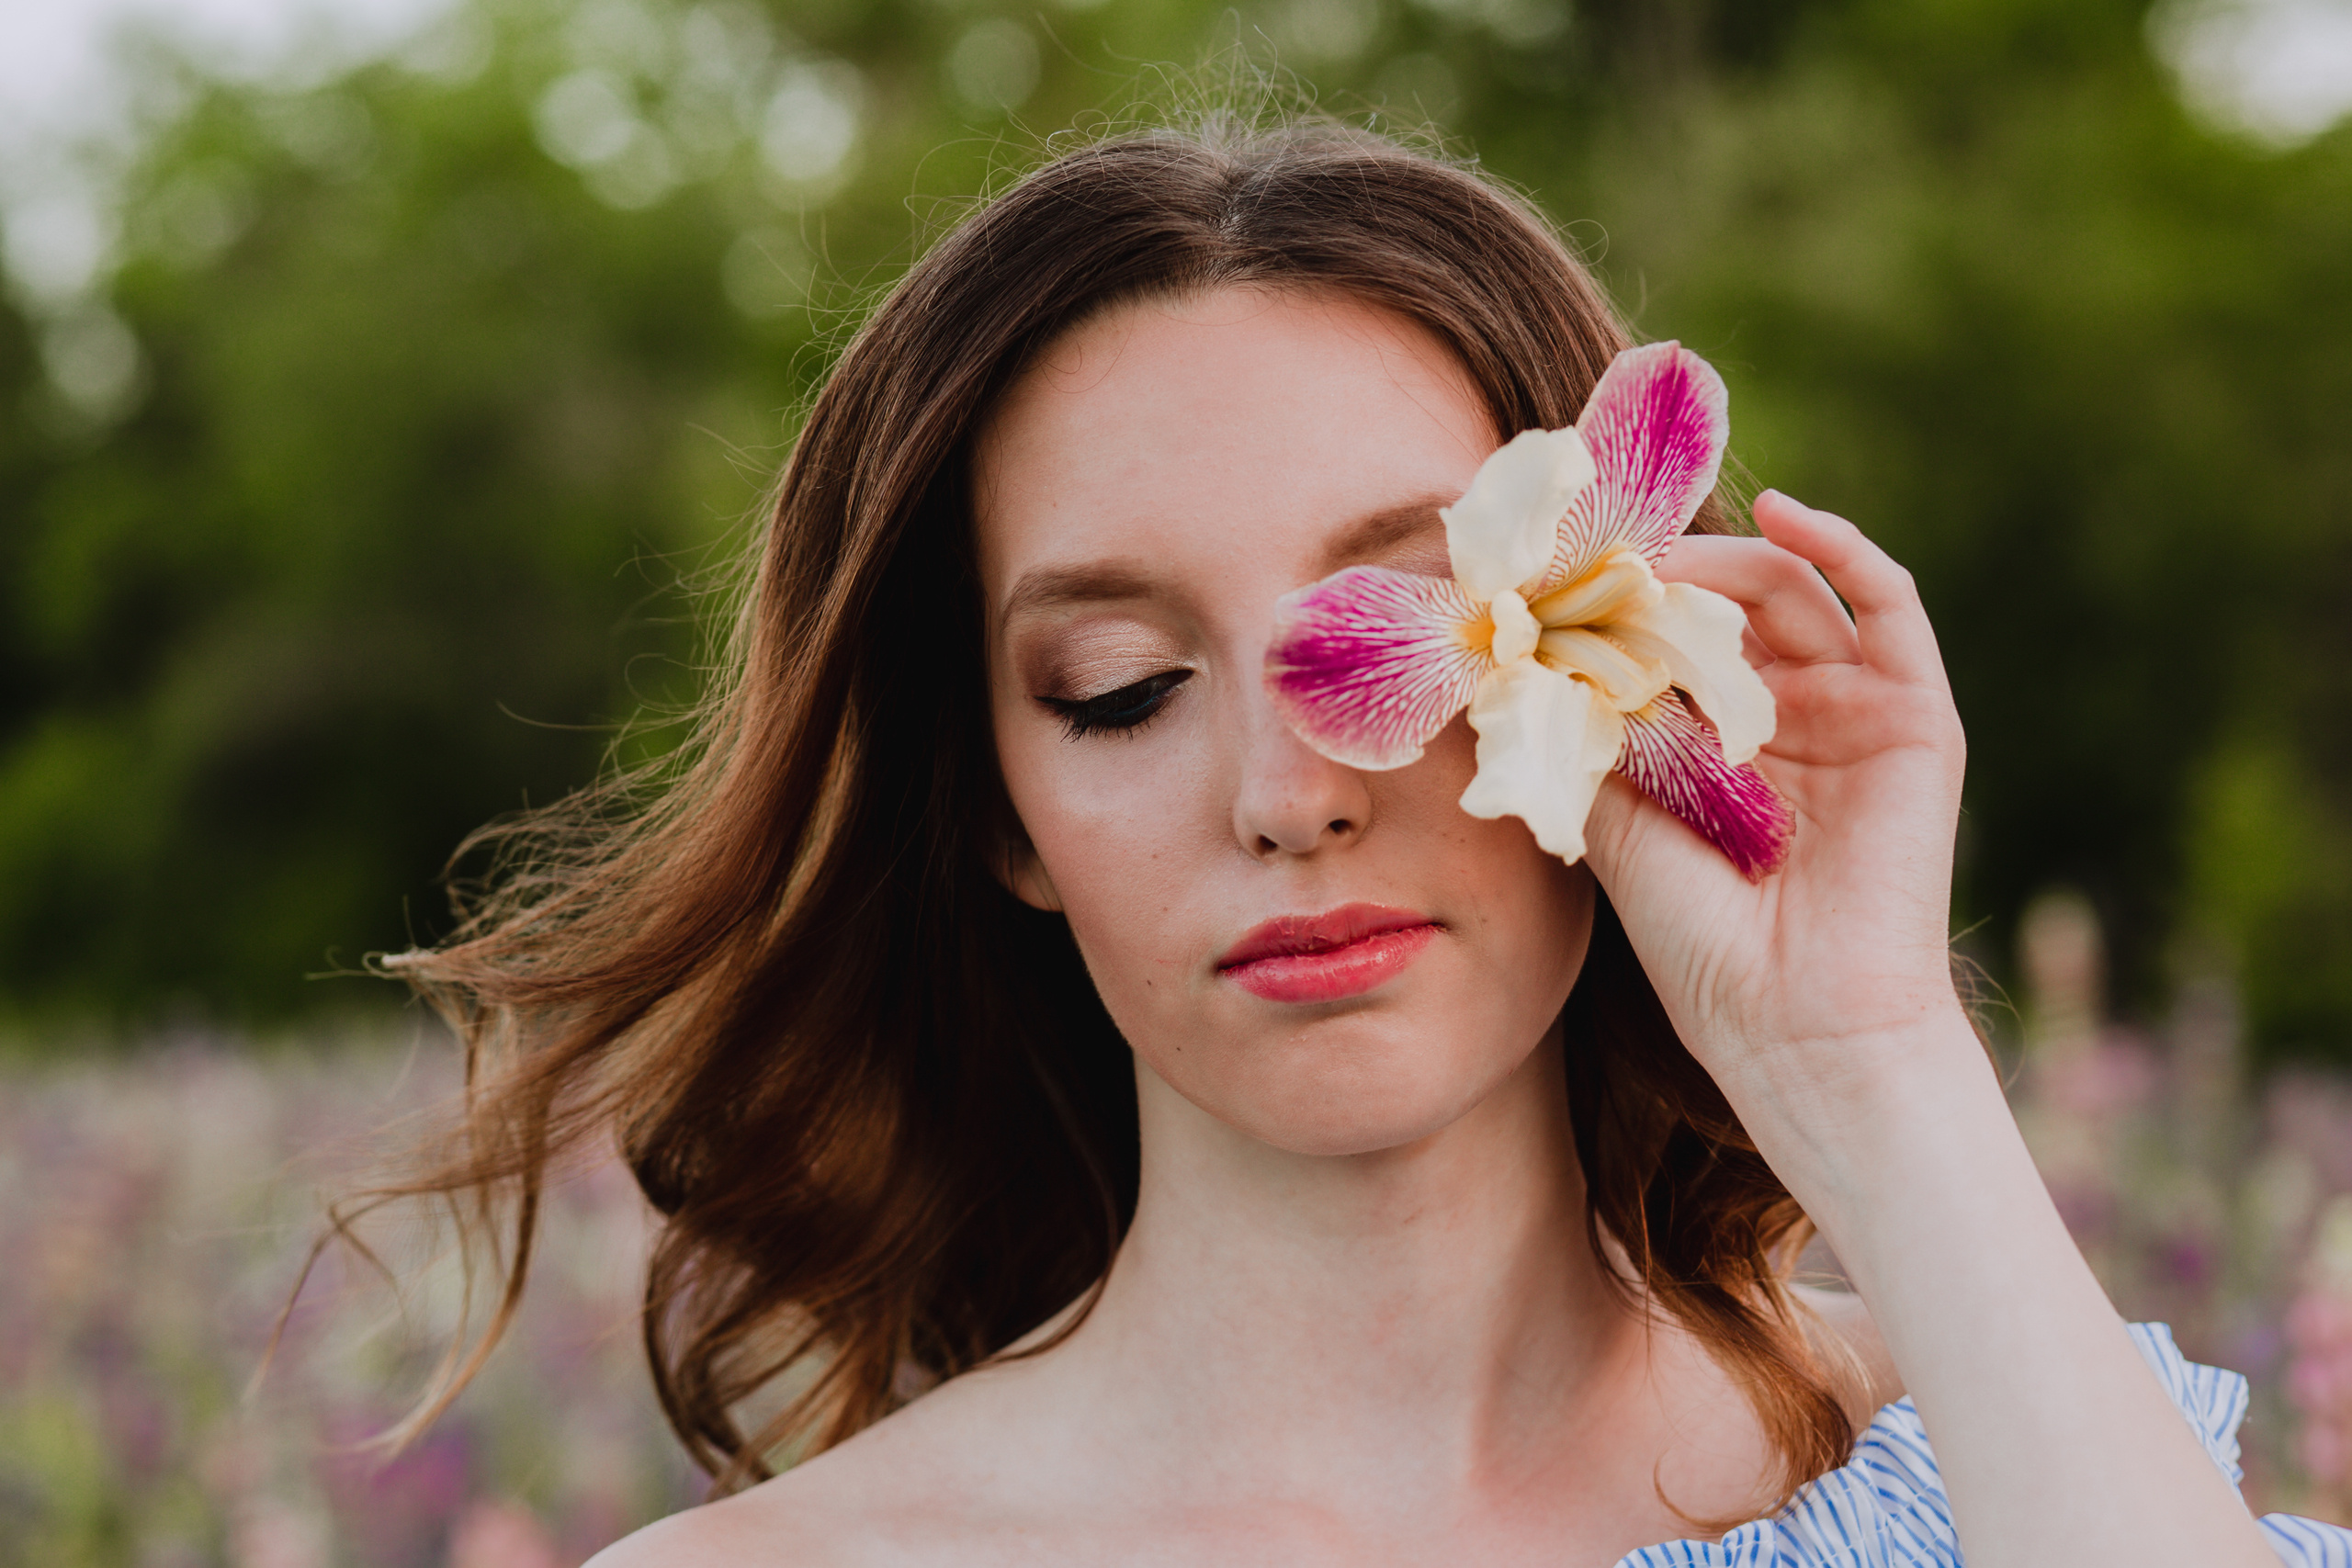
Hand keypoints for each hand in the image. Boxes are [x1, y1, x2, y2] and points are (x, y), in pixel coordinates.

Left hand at [1582, 490, 1970, 1117]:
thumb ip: (1582, 736)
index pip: (1672, 643)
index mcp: (1720, 750)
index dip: (1620, 605)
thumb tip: (1519, 655)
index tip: (1553, 576)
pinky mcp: (1916, 713)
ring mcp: (1854, 711)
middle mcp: (1788, 721)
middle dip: (1663, 578)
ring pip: (1791, 594)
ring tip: (1656, 562)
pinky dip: (1843, 546)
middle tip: (1596, 562)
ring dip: (1723, 563)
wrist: (1798, 1027)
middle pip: (1727, 608)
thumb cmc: (1702, 948)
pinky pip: (1888, 604)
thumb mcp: (1614, 825)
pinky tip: (1782, 514)